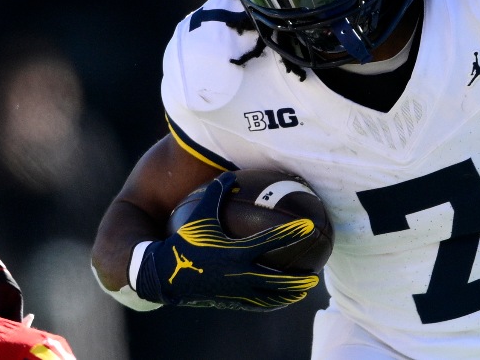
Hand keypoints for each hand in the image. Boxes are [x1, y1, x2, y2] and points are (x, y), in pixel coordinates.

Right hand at [134, 171, 319, 310]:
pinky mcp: (229, 301)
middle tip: (316, 276)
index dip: (291, 233)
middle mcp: (238, 274)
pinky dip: (272, 303)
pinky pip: (256, 304)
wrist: (162, 275)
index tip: (309, 226)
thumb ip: (215, 195)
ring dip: (289, 294)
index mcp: (234, 251)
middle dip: (298, 279)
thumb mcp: (199, 216)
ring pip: (269, 297)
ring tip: (304, 290)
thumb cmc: (182, 241)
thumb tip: (229, 175)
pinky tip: (281, 300)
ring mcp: (235, 291)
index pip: (270, 241)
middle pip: (277, 280)